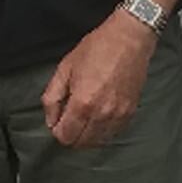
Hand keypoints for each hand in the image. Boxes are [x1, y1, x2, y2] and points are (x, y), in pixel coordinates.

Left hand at [41, 10, 154, 147]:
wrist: (129, 39)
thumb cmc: (97, 48)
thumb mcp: (65, 68)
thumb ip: (52, 97)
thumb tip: (51, 120)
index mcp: (82, 103)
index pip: (65, 137)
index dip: (57, 131)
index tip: (58, 120)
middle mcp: (101, 114)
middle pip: (82, 143)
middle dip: (72, 135)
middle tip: (70, 119)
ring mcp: (118, 115)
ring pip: (98, 142)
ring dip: (88, 135)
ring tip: (85, 117)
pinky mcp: (130, 112)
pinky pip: (113, 133)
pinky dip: (103, 130)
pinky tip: (99, 116)